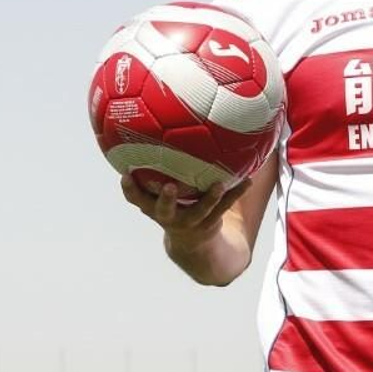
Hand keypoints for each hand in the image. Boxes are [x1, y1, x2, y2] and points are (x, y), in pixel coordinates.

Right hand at [119, 175, 250, 251]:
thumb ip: (153, 169)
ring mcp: (190, 222)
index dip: (129, 188)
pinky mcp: (210, 222)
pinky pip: (224, 207)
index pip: (135, 198)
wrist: (191, 244)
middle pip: (164, 210)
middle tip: (170, 186)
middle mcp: (168, 216)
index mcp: (152, 207)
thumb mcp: (158, 193)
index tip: (125, 174)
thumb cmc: (172, 205)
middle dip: (166, 200)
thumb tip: (150, 127)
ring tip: (219, 185)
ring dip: (210, 198)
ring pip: (200, 211)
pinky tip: (247, 180)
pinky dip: (235, 193)